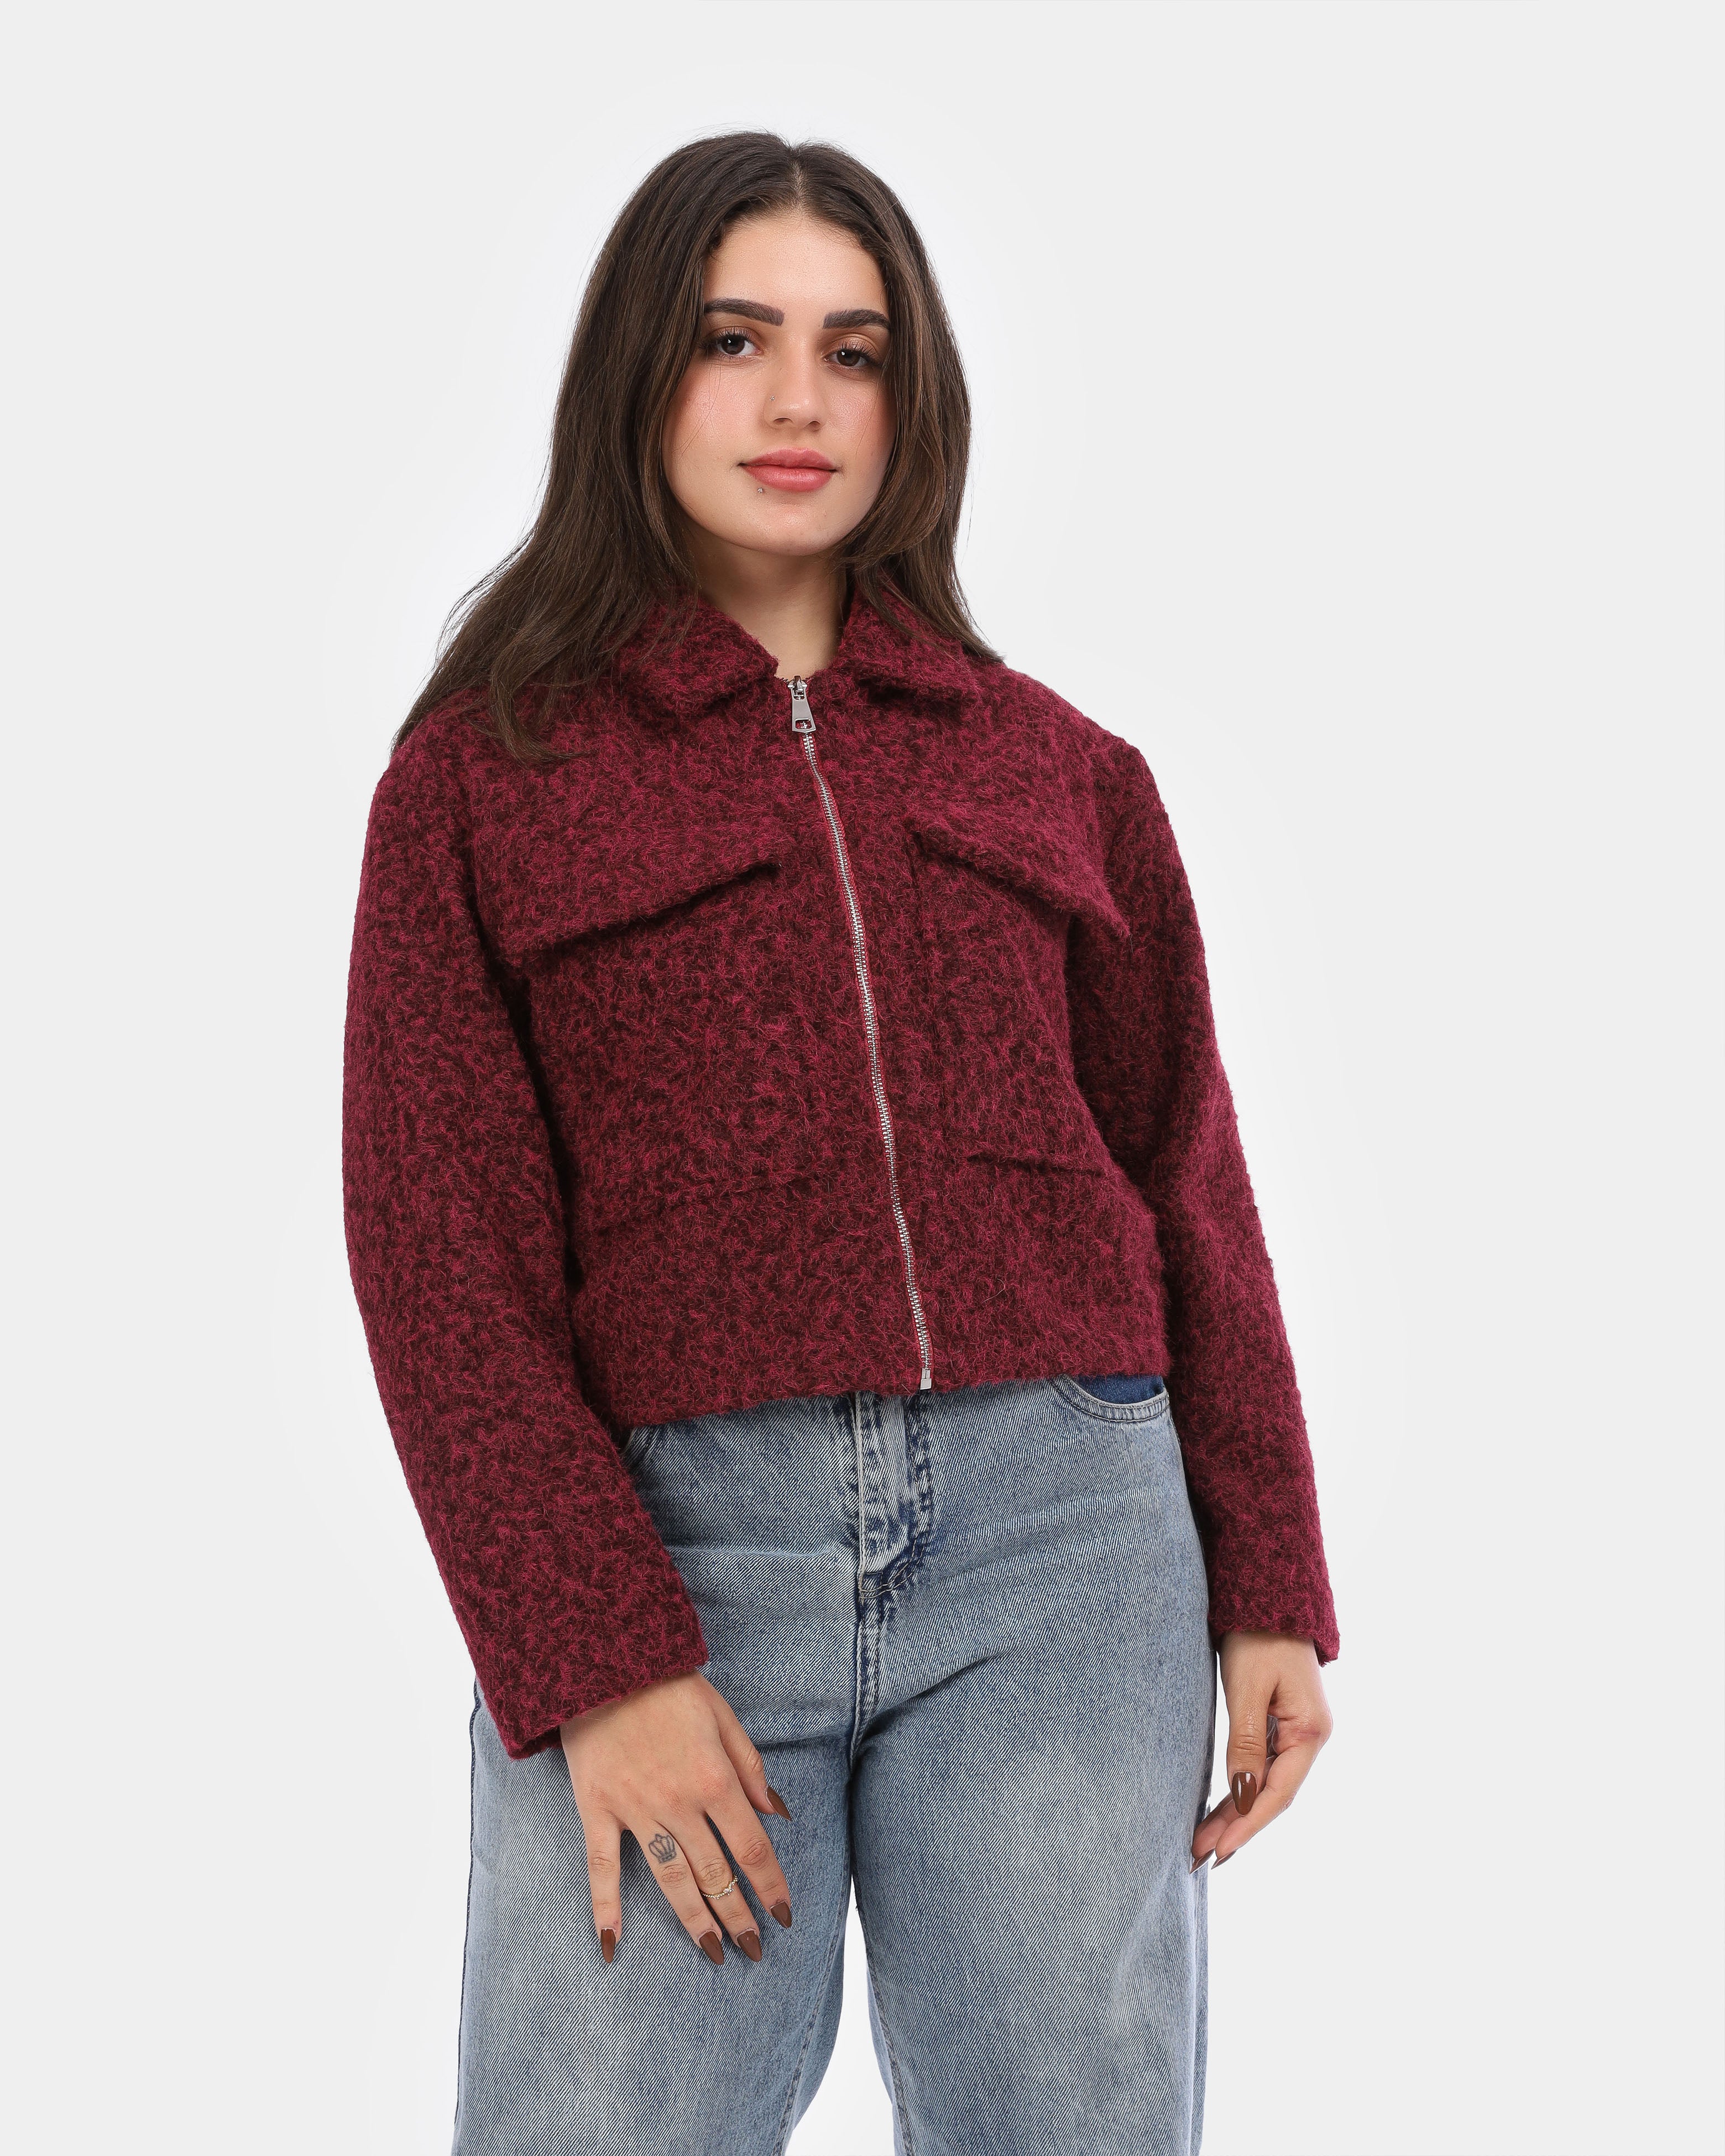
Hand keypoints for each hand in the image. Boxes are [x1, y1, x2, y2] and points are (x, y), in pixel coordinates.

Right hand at [560, 1670, 793, 1964]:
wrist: (603, 1662)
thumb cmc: (669, 1686)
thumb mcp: (722, 1715)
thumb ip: (751, 1767)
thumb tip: (778, 1813)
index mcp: (714, 1778)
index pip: (751, 1846)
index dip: (770, 1885)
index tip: (784, 1915)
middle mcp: (678, 1802)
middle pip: (715, 1872)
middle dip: (738, 1915)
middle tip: (753, 1949)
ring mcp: (635, 1809)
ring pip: (670, 1878)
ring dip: (693, 1920)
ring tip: (712, 1952)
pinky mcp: (596, 1809)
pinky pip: (601, 1867)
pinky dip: (605, 1908)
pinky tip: (612, 1944)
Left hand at [1191, 1631, 1331, 1870]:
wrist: (1268, 1592)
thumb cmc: (1258, 1634)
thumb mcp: (1247, 1687)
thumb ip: (1246, 1743)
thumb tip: (1242, 1798)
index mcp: (1311, 1731)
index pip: (1278, 1793)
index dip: (1247, 1826)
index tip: (1217, 1852)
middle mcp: (1310, 1737)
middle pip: (1272, 1794)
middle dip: (1237, 1827)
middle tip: (1199, 1856)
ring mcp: (1297, 1730)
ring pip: (1265, 1783)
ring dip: (1236, 1813)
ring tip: (1203, 1841)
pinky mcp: (1281, 1721)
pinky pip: (1261, 1765)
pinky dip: (1240, 1788)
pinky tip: (1222, 1808)